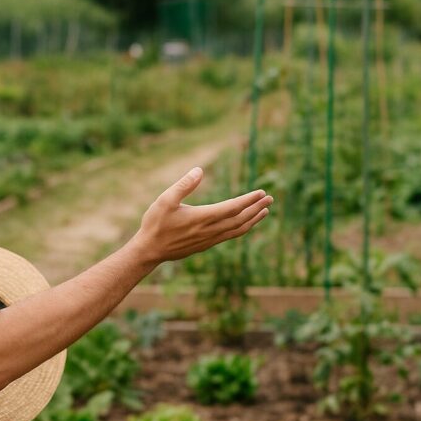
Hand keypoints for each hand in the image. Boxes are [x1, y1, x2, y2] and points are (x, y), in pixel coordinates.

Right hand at [130, 166, 272, 264]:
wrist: (150, 250)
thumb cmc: (155, 223)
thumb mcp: (164, 200)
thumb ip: (183, 185)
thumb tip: (199, 170)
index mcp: (202, 217)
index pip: (232, 207)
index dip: (248, 200)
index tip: (261, 192)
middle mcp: (210, 230)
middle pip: (240, 219)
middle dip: (256, 208)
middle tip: (270, 198)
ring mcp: (209, 239)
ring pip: (237, 229)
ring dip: (253, 219)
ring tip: (265, 211)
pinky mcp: (206, 245)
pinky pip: (230, 236)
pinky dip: (242, 228)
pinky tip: (246, 224)